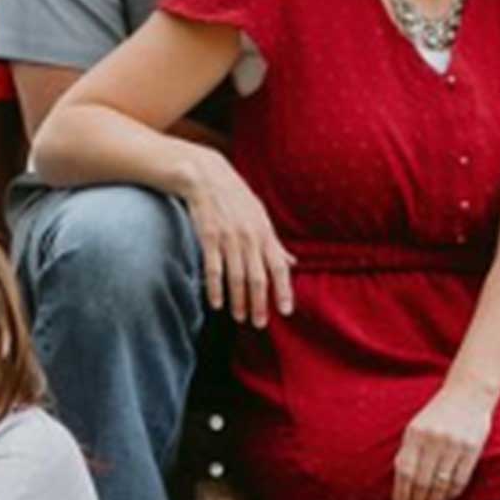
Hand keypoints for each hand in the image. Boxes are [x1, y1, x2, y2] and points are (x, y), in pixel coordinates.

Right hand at [178, 153, 295, 327]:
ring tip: (240, 317)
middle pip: (258, 278)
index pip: (279, 267)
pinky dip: (215, 288)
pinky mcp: (209, 236)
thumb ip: (275, 243)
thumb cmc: (236, 199)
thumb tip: (292, 262)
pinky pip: (213, 268)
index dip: (284, 290)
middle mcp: (250, 237)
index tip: (286, 311)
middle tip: (258, 323)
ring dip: (238, 301)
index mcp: (265, 233)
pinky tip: (217, 303)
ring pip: (237, 277)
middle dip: (259, 304)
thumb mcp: (260, 217)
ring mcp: (229, 237)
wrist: (207, 176)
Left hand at [393, 379, 494, 499]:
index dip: (401, 494)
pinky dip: (451, 493)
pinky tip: (445, 499)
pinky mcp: (472, 449)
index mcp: (415, 433)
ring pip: (441, 483)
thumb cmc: (438, 414)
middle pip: (421, 481)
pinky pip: (460, 479)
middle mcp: (433, 439)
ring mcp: (454, 444)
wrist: (468, 393)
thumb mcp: (417, 427)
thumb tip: (400, 486)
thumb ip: (408, 452)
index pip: (405, 471)